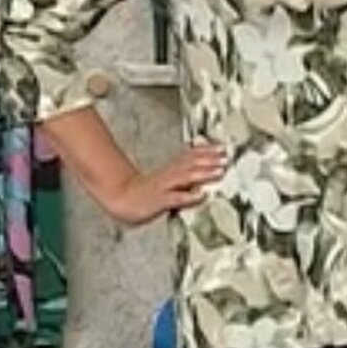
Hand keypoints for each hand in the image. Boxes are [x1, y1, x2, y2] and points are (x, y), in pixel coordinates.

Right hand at [103, 145, 227, 225]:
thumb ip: (183, 177)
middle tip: (226, 157)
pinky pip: (176, 198)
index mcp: (171, 169)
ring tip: (220, 171)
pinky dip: (189, 196)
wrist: (120, 197)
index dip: (207, 150)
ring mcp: (164, 187)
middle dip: (210, 159)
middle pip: (191, 163)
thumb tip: (202, 179)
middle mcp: (169, 175)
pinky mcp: (159, 200)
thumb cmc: (146, 192)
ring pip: (186, 177)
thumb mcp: (166, 180)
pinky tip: (201, 195)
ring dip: (204, 173)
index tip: (224, 147)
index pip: (191, 156)